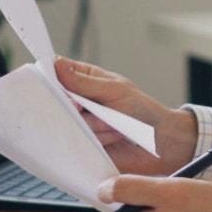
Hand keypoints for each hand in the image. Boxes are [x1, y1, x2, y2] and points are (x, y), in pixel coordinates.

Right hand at [56, 57, 198, 175]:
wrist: (160, 144)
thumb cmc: (143, 111)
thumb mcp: (115, 90)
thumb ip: (84, 82)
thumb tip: (58, 65)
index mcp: (86, 80)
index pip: (58, 72)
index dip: (50, 76)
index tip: (52, 82)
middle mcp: (80, 102)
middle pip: (57, 100)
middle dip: (76, 106)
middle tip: (88, 108)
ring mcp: (80, 124)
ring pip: (68, 122)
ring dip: (95, 125)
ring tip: (114, 125)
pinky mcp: (83, 145)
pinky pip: (76, 142)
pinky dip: (96, 140)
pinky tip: (112, 138)